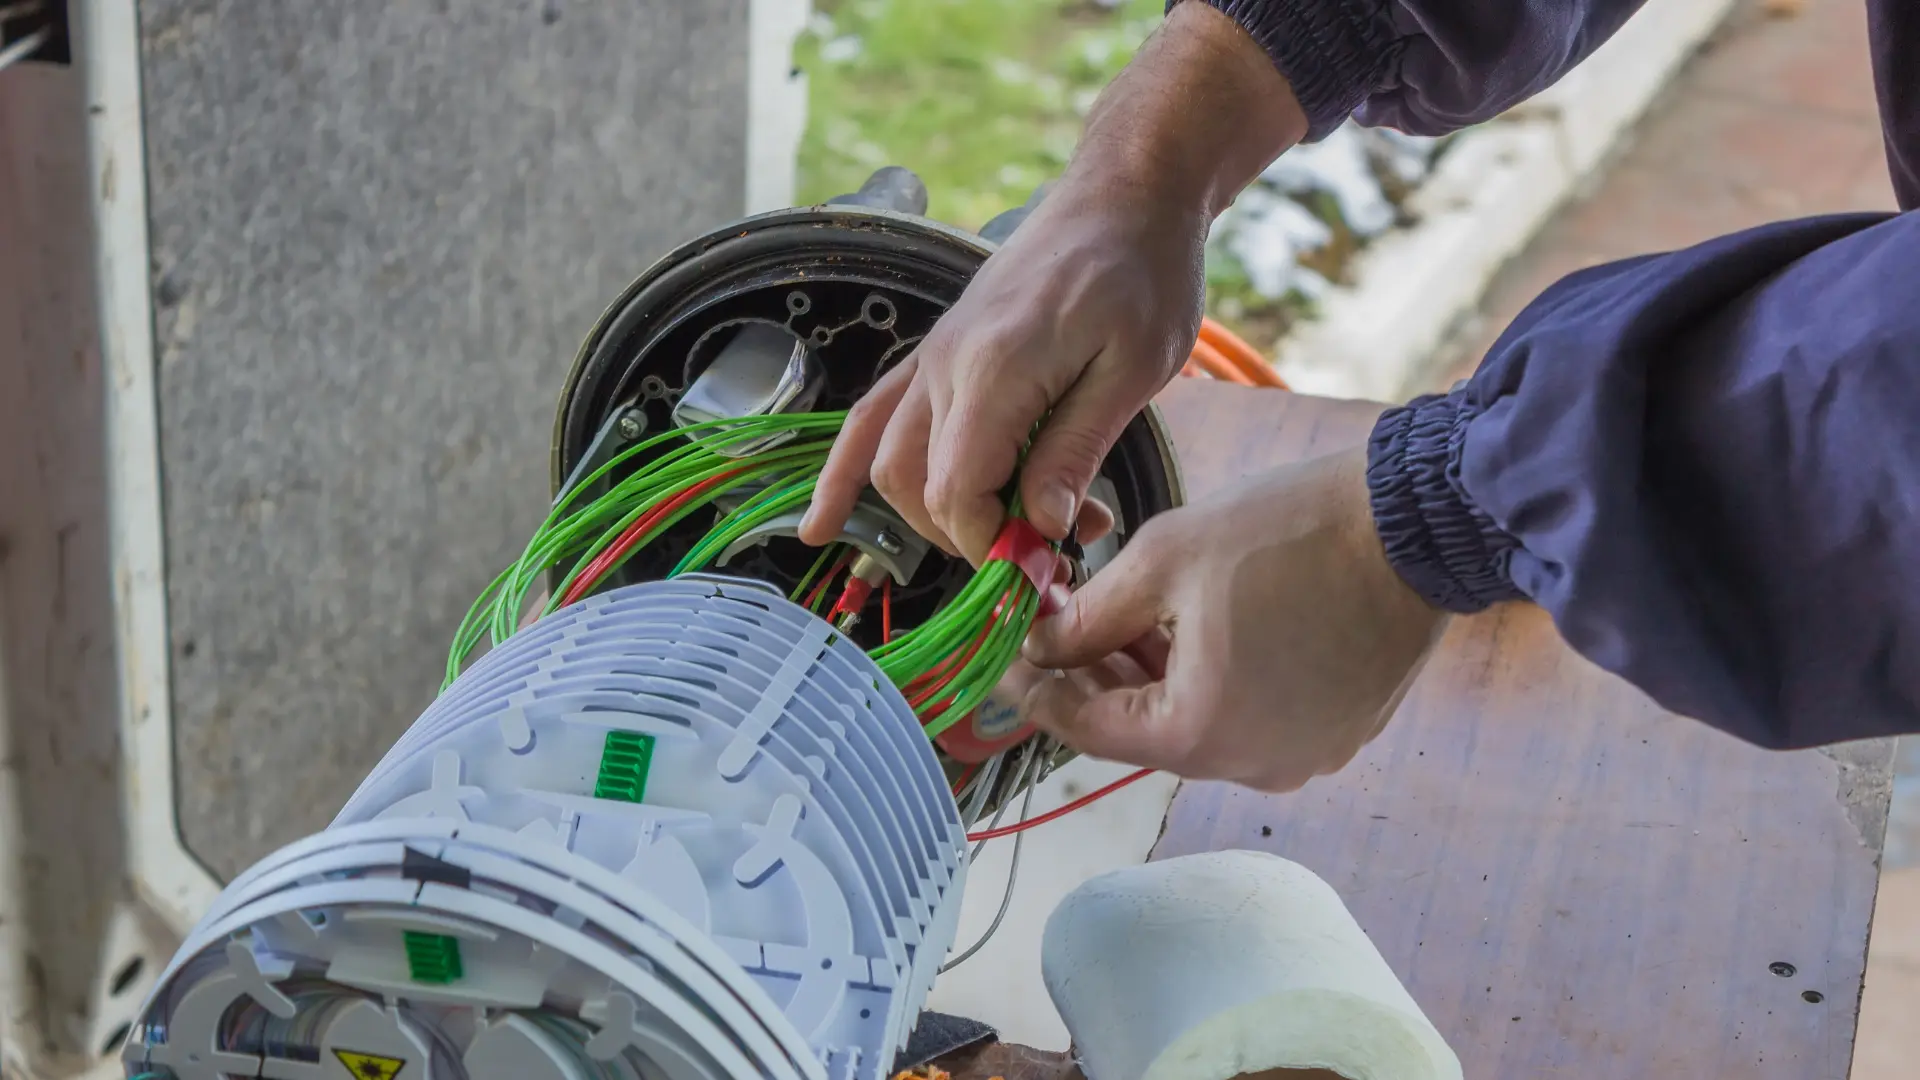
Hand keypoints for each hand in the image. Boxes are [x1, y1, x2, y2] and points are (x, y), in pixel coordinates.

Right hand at [798, 1, 1306, 563]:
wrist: (1125, 194)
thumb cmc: (1144, 272)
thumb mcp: (1134, 369)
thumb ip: (1074, 450)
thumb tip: (1036, 529)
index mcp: (996, 367)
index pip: (958, 490)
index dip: (993, 545)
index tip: (1047, 567)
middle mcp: (946, 363)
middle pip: (917, 486)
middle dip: (970, 539)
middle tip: (1043, 556)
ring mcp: (932, 356)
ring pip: (888, 462)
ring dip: (932, 517)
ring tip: (999, 537)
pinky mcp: (936, 353)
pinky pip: (870, 418)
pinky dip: (843, 474)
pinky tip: (821, 522)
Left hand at [1019, 445, 1448, 791]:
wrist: (1416, 523)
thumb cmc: (1292, 533)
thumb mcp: (1164, 561)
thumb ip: (1088, 617)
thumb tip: (1042, 646)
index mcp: (1201, 734)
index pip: (1086, 730)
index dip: (1037, 690)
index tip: (1004, 661)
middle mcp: (1254, 765)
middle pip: (1142, 731)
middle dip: (1094, 679)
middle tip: (1056, 629)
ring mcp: (1302, 755)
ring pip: (1196, 723)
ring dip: (1152, 678)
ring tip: (1118, 619)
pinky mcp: (1336, 732)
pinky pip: (1249, 716)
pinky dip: (1209, 680)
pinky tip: (1189, 629)